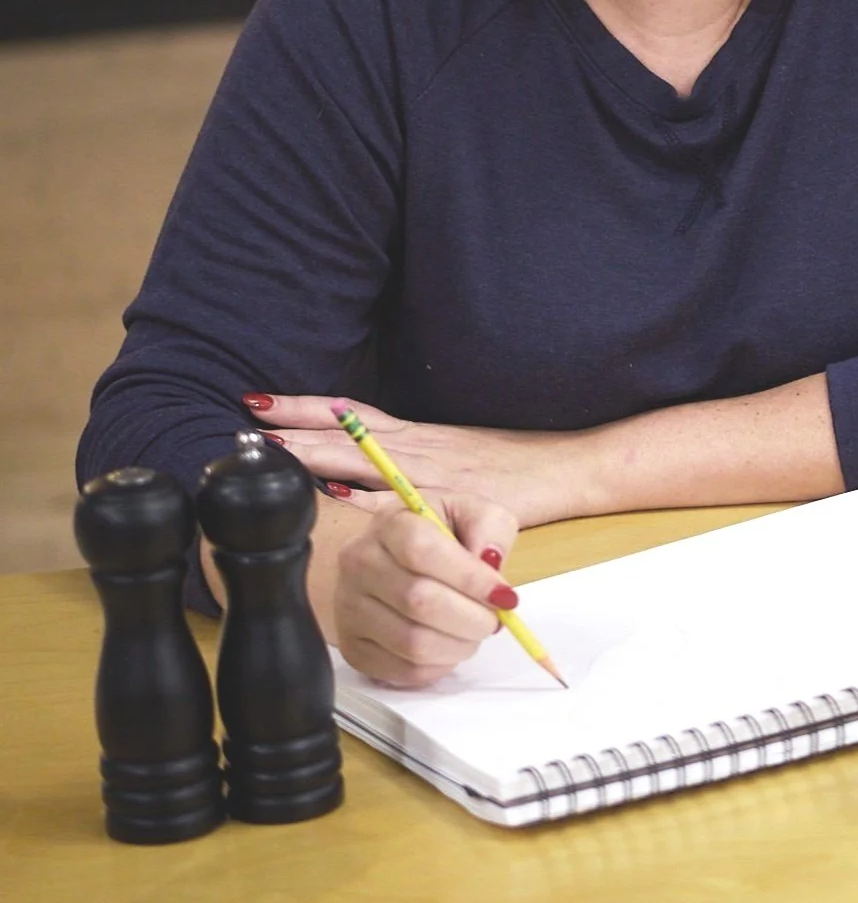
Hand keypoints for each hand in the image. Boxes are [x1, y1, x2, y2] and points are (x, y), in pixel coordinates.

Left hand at [241, 393, 594, 527]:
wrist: (565, 467)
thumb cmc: (515, 466)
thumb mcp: (460, 456)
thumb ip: (416, 467)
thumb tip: (361, 482)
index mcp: (418, 436)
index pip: (349, 415)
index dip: (304, 408)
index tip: (259, 403)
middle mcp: (418, 447)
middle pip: (344, 431)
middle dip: (294, 427)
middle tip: (247, 421)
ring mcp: (432, 471)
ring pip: (362, 457)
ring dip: (316, 453)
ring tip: (273, 448)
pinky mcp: (450, 497)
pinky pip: (399, 499)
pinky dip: (365, 498)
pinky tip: (333, 498)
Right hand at [332, 488, 519, 687]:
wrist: (401, 555)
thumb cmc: (445, 533)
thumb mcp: (476, 512)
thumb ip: (491, 528)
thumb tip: (490, 562)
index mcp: (390, 523)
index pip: (422, 552)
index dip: (469, 579)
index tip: (504, 595)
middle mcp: (360, 563)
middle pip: (418, 601)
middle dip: (471, 618)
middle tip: (495, 621)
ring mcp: (349, 608)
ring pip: (412, 642)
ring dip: (459, 645)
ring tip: (475, 632)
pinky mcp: (353, 646)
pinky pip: (403, 670)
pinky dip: (440, 666)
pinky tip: (452, 646)